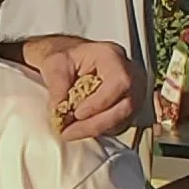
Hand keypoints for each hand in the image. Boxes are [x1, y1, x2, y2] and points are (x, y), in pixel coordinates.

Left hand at [21, 35, 137, 139]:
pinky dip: (99, 129)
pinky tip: (80, 129)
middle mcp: (131, 72)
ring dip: (96, 129)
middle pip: (125, 105)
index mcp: (112, 56)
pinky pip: (120, 123)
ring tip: (70, 132)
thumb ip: (57, 86)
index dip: (101, 102)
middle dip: (96, 123)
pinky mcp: (129, 105)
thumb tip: (59, 110)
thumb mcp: (54, 63)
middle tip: (69, 132)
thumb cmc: (67, 58)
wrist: (73, 59)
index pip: (120, 82)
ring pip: (124, 118)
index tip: (77, 114)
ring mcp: (134, 90)